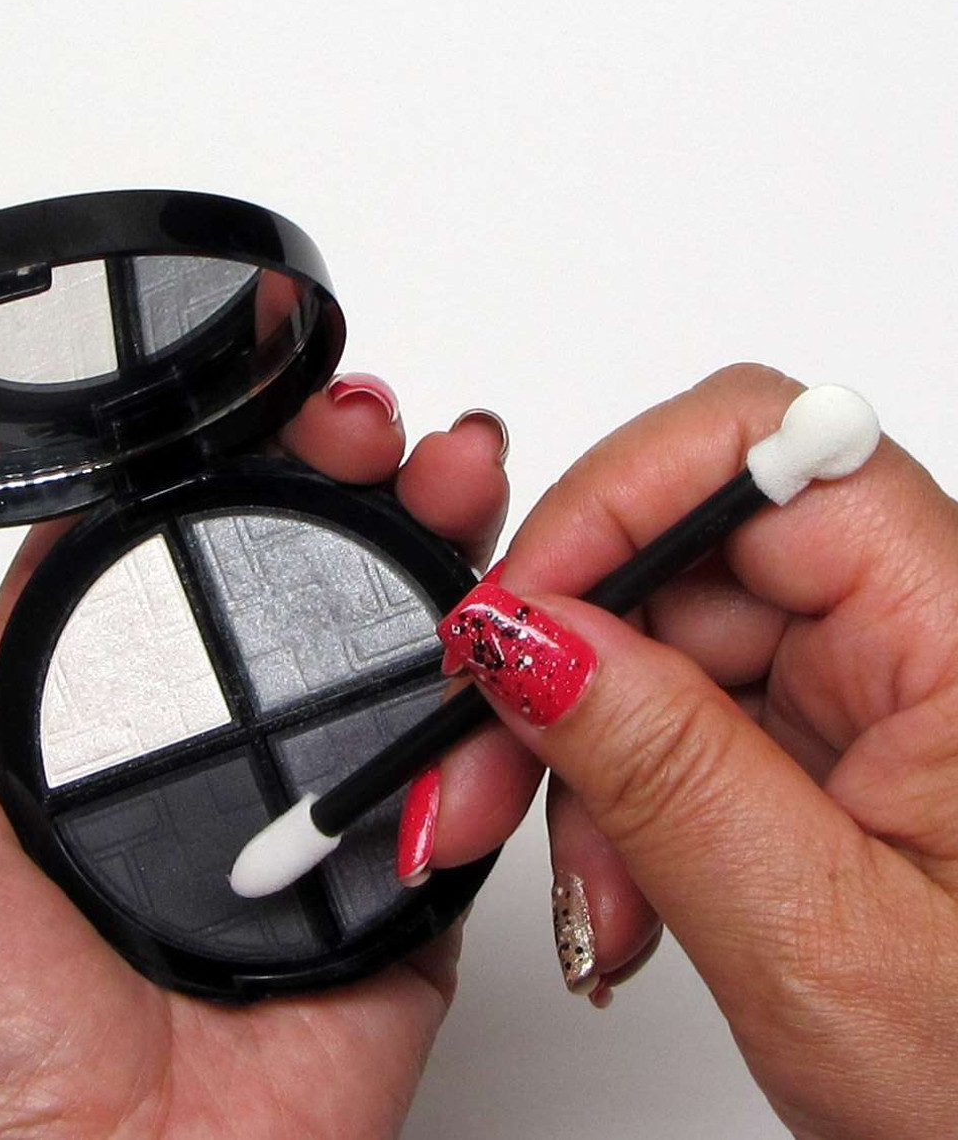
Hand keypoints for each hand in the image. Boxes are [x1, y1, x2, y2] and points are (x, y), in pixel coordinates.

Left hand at [0, 377, 508, 1137]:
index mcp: (68, 698)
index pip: (142, 521)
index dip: (200, 436)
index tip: (247, 374)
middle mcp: (191, 726)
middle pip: (278, 552)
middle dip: (336, 461)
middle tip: (363, 420)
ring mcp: (299, 786)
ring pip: (383, 624)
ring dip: (430, 530)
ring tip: (447, 468)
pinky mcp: (389, 857)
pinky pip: (456, 744)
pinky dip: (492, 670)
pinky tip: (499, 609)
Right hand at [420, 364, 957, 1137]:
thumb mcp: (813, 937)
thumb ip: (661, 770)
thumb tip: (526, 637)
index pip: (764, 449)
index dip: (610, 503)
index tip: (506, 617)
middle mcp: (926, 633)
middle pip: (686, 554)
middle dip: (557, 664)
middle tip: (474, 771)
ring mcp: (874, 684)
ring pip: (662, 642)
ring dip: (583, 757)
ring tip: (586, 888)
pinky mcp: (832, 734)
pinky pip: (682, 713)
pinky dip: (621, 793)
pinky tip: (624, 884)